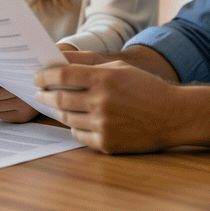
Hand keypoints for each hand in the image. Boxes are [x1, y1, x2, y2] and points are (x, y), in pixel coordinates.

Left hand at [35, 61, 181, 153]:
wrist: (173, 115)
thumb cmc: (145, 88)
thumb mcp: (120, 68)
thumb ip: (90, 68)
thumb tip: (60, 67)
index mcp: (104, 79)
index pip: (62, 75)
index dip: (44, 76)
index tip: (36, 78)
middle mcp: (101, 102)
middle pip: (59, 98)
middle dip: (44, 95)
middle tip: (39, 94)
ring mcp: (103, 124)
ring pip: (66, 118)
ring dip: (58, 111)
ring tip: (56, 106)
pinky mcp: (107, 143)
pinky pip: (78, 135)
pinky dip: (74, 127)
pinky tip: (76, 121)